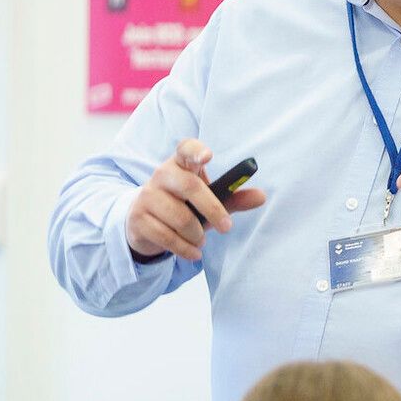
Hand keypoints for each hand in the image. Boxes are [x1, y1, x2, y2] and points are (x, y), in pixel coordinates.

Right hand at [125, 139, 267, 260]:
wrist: (145, 224)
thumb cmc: (183, 207)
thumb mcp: (208, 201)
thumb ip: (233, 198)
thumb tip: (261, 197)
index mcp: (180, 164)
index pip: (186, 149)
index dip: (196, 150)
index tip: (208, 156)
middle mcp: (161, 175)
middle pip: (189, 186)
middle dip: (212, 209)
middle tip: (227, 227)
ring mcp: (147, 196)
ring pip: (179, 217)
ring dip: (197, 234)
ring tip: (201, 240)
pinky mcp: (138, 218)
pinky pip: (166, 236)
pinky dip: (185, 248)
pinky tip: (194, 252)